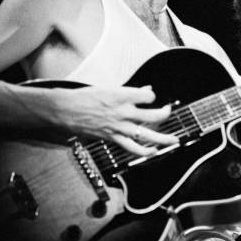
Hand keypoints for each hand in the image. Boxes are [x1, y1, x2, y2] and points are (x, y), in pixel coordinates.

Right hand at [51, 85, 176, 155]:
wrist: (66, 110)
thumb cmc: (86, 97)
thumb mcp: (109, 88)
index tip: (150, 96)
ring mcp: (119, 127)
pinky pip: (132, 147)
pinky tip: (153, 152)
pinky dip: (144, 151)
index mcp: (122, 96)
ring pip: (146, 135)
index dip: (151, 95)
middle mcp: (123, 112)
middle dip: (164, 114)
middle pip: (153, 116)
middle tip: (168, 111)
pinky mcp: (113, 137)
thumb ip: (130, 91)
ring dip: (162, 139)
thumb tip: (146, 89)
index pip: (148, 96)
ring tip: (174, 140)